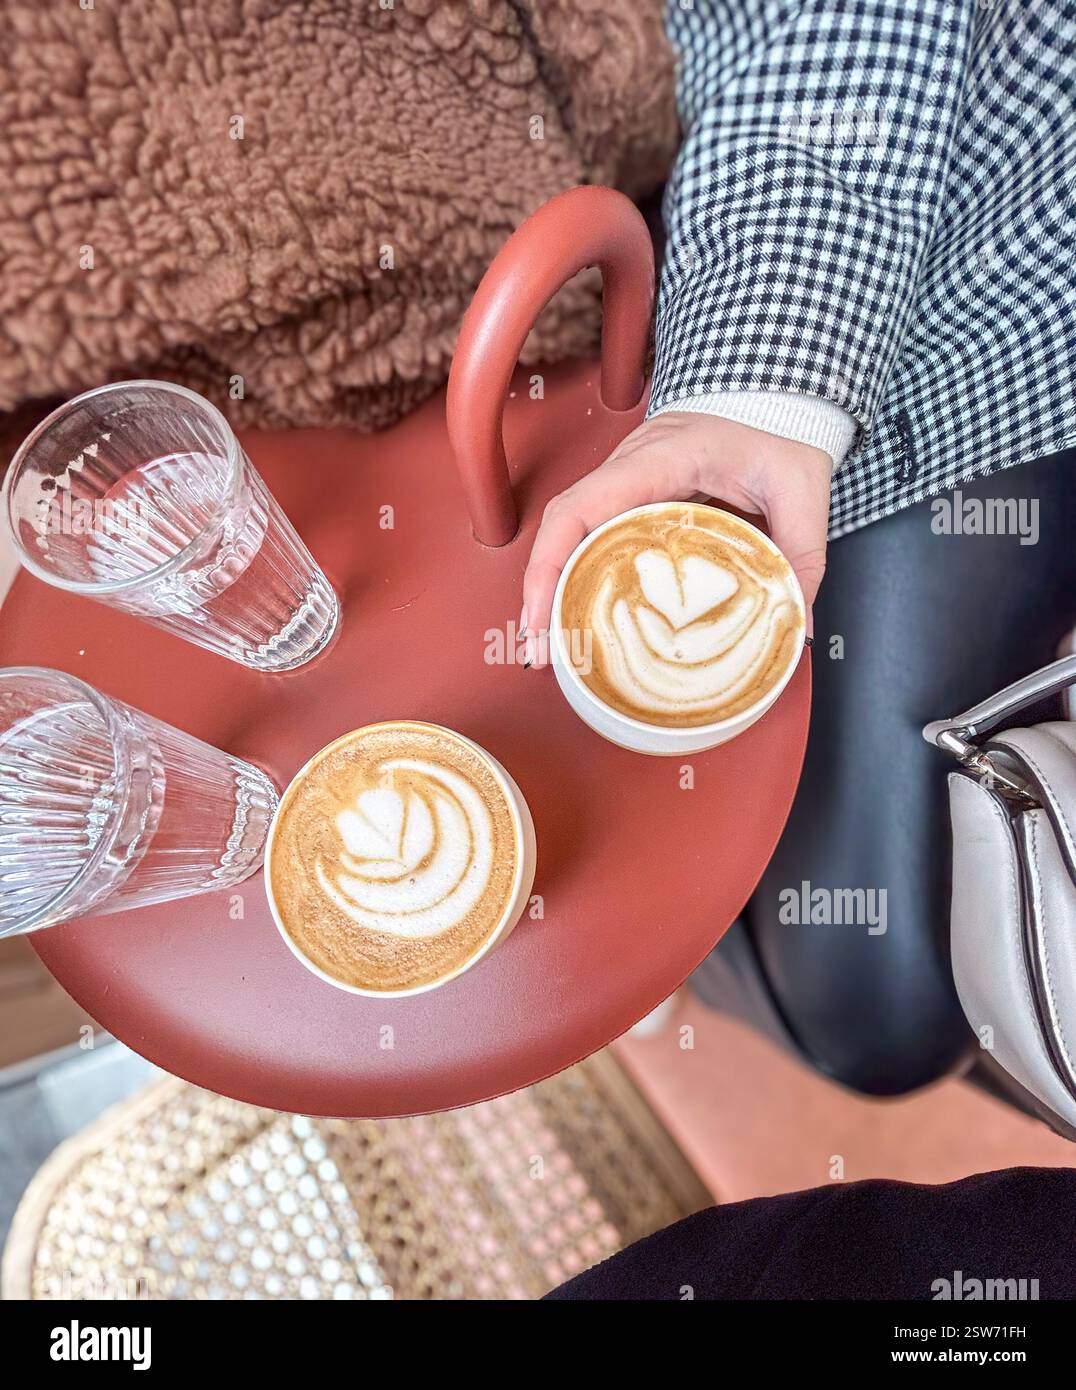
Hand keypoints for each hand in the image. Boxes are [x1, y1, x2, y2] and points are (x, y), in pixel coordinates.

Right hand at [519, 411, 832, 664]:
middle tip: (541, 653)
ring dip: (556, 589)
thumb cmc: (780, 425)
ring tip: (554, 647)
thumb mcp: (800, 490)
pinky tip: (585, 615)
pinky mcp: (637, 497)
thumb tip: (796, 624)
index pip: (581, 507)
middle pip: (563, 530)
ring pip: (572, 535)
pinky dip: (581, 576)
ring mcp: (627, 483)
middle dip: (542, 592)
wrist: (777, 392)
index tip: (542, 617)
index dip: (550, 563)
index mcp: (658, 460)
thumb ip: (801, 556)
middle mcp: (628, 469)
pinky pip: (596, 536)